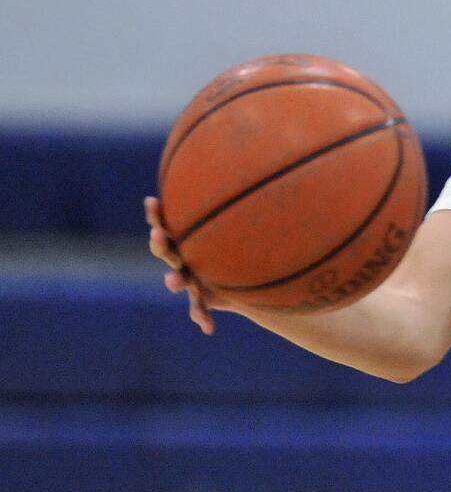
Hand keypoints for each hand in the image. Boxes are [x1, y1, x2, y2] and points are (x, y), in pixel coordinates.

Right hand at [145, 195, 230, 334]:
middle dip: (160, 242)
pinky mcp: (200, 297)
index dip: (156, 214)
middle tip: (158, 234)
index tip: (151, 201)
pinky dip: (202, 315)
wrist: (244, 277)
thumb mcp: (237, 225)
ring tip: (172, 282)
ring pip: (177, 278)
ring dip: (174, 279)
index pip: (165, 222)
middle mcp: (182, 257)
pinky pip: (198, 306)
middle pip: (165, 249)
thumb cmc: (238, 244)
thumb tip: (257, 165)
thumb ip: (239, 205)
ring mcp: (190, 278)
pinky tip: (207, 326)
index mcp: (185, 238)